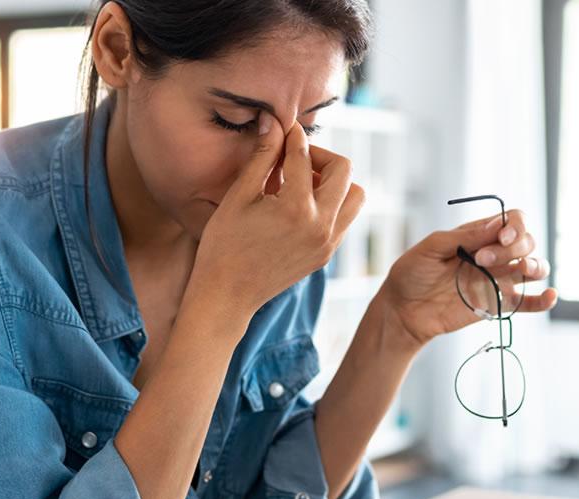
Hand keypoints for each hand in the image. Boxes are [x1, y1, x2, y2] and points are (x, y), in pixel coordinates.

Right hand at [186, 112, 363, 320]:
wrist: (227, 296)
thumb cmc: (223, 246)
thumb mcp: (238, 197)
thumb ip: (262, 158)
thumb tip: (274, 122)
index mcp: (296, 208)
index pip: (304, 156)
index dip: (292, 136)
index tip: (283, 127)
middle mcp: (321, 226)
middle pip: (343, 170)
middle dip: (320, 156)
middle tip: (293, 158)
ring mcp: (328, 243)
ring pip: (354, 195)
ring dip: (334, 181)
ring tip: (302, 183)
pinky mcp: (327, 254)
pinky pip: (344, 218)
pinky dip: (331, 203)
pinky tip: (301, 204)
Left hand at [378, 209, 557, 348]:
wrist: (403, 310)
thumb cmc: (412, 274)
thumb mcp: (431, 248)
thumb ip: (464, 236)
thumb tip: (496, 225)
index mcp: (479, 234)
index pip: (513, 221)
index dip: (515, 226)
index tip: (501, 236)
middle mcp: (494, 254)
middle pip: (526, 242)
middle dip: (512, 247)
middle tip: (482, 260)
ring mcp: (498, 279)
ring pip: (534, 267)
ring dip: (536, 265)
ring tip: (522, 269)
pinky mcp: (498, 304)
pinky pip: (528, 302)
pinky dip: (543, 300)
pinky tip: (549, 296)